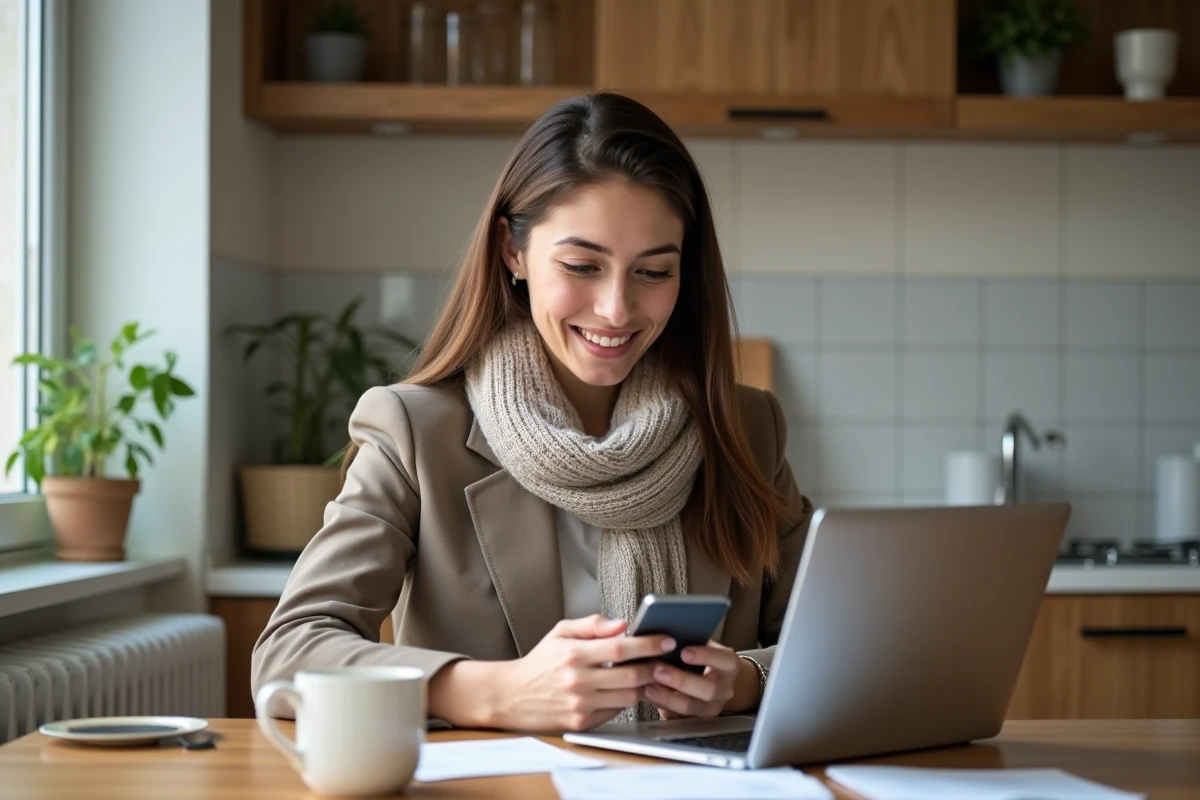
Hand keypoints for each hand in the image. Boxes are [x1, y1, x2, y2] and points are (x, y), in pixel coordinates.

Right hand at [491, 614, 675, 732]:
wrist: (511, 696)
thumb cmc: (540, 662)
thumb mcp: (560, 632)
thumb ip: (593, 625)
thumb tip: (622, 624)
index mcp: (574, 653)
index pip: (620, 647)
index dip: (648, 644)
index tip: (666, 640)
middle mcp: (578, 680)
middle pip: (631, 675)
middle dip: (654, 667)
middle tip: (664, 660)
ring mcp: (581, 704)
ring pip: (629, 696)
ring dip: (643, 685)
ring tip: (646, 674)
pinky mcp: (582, 722)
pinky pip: (616, 710)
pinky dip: (625, 699)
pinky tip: (625, 689)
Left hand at [643, 641, 756, 718]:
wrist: (714, 680)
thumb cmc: (702, 657)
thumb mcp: (702, 646)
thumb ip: (689, 642)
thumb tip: (662, 637)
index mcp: (729, 666)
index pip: (724, 660)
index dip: (705, 656)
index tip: (684, 652)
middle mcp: (724, 689)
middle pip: (708, 689)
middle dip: (681, 680)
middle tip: (658, 670)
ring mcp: (711, 707)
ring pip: (691, 707)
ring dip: (668, 697)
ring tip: (648, 685)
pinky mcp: (695, 720)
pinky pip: (678, 717)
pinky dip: (662, 706)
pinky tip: (648, 695)